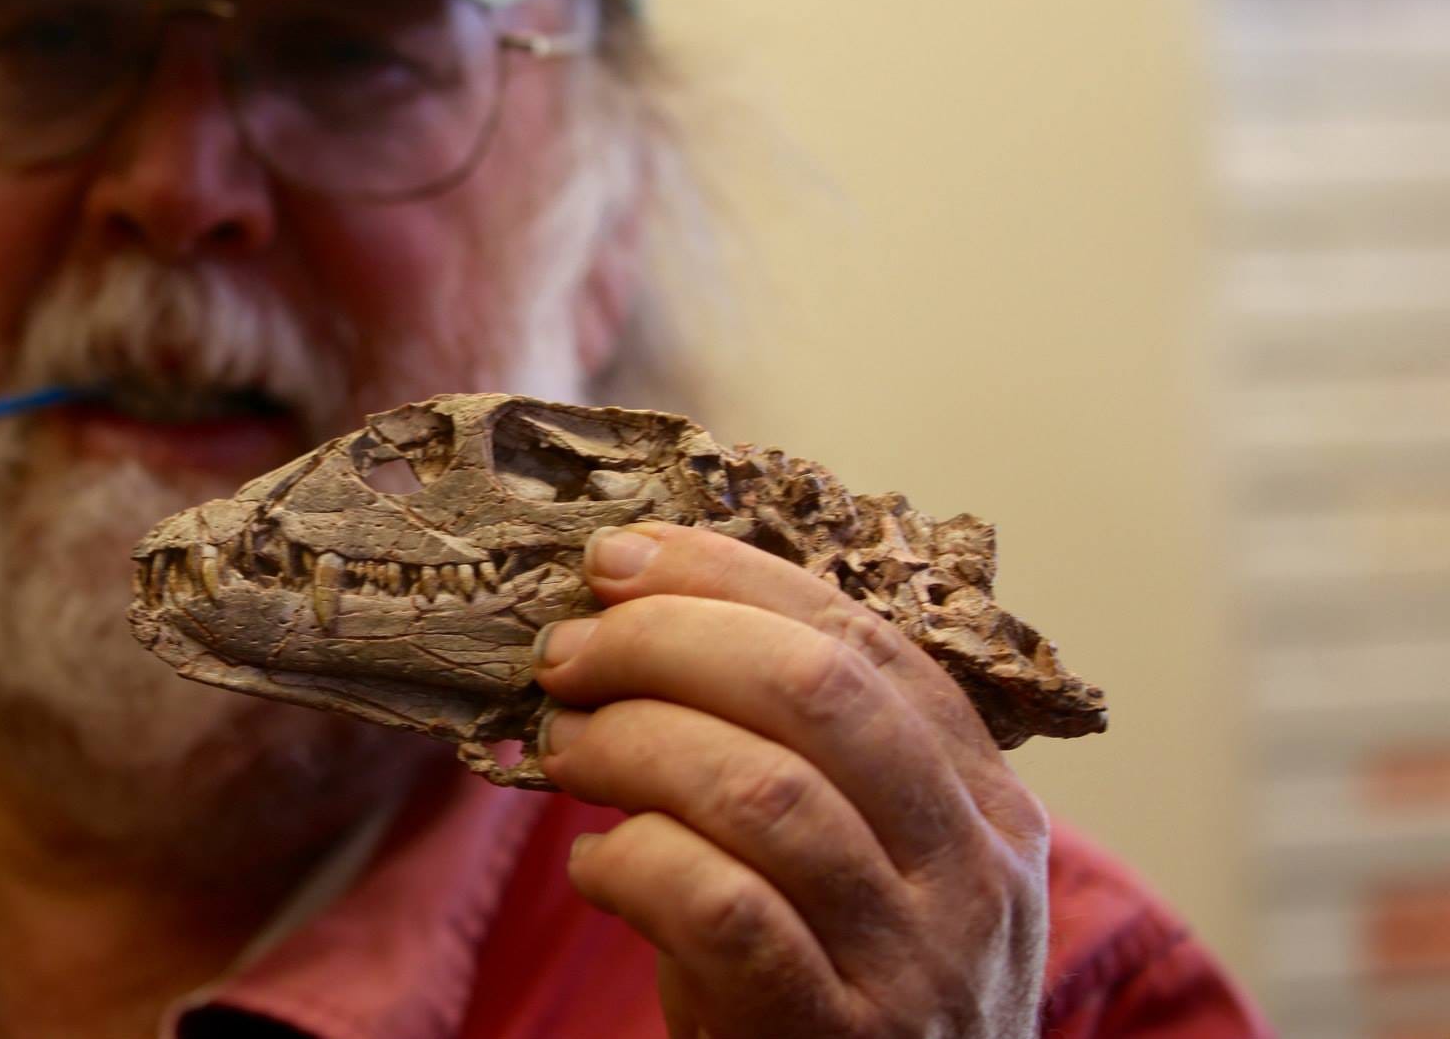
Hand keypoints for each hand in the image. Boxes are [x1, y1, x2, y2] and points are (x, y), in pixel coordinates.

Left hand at [534, 522, 1049, 1038]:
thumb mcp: (859, 865)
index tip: (620, 558)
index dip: (728, 578)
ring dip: (633, 746)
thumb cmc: (841, 991)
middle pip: (816, 689)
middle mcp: (972, 872)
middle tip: (568, 654)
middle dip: (667, 641)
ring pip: (763, 791)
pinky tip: (598, 864)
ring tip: (565, 751)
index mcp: (985, 799)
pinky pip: (724, 911)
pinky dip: (637, 864)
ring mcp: (916, 964)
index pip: (861, 638)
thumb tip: (631, 613)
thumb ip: (793, 753)